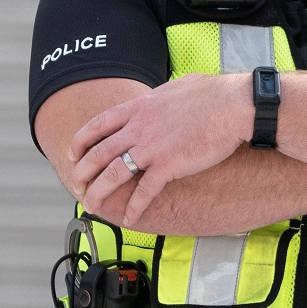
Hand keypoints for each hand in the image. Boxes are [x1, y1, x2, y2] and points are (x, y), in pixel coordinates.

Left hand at [68, 74, 253, 226]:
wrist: (233, 105)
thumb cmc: (211, 94)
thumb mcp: (173, 88)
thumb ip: (157, 100)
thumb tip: (155, 101)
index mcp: (139, 108)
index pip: (98, 124)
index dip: (81, 141)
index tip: (73, 153)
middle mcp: (139, 127)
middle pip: (100, 152)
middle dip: (83, 171)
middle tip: (76, 185)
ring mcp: (152, 148)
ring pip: (114, 174)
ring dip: (99, 192)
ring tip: (90, 206)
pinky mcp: (169, 166)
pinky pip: (145, 191)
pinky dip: (134, 207)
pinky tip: (128, 219)